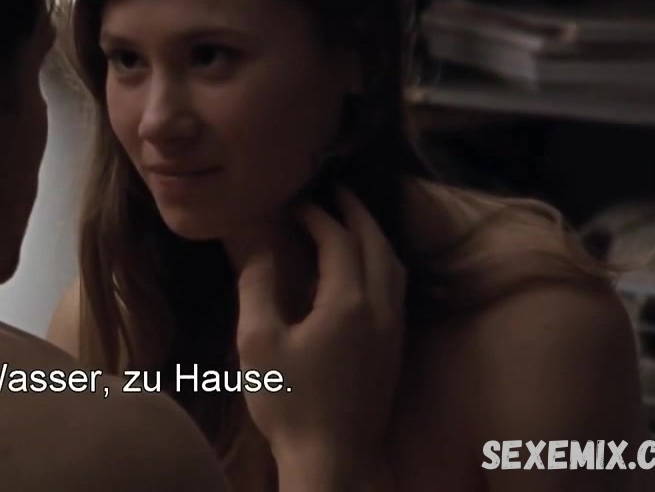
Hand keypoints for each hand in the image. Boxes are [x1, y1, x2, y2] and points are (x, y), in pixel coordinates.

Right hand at [234, 187, 405, 487]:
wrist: (332, 461)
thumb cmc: (290, 404)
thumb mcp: (258, 343)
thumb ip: (258, 288)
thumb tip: (258, 248)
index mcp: (349, 303)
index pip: (339, 240)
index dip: (318, 215)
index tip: (295, 205)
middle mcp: (380, 311)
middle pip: (377, 245)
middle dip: (357, 214)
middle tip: (336, 194)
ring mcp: (392, 333)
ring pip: (394, 268)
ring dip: (375, 238)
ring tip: (352, 225)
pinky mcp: (393, 353)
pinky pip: (396, 291)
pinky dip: (381, 265)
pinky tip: (362, 275)